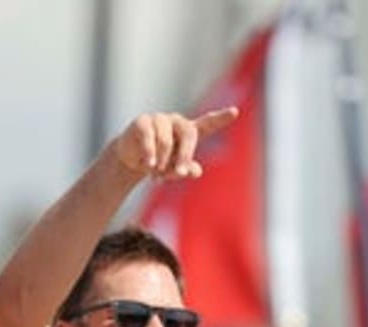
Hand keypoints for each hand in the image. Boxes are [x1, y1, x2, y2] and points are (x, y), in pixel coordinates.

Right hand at [112, 108, 238, 180]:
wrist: (132, 160)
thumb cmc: (159, 164)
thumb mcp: (173, 171)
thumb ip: (185, 170)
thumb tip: (195, 170)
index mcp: (188, 133)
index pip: (207, 124)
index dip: (221, 118)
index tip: (235, 112)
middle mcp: (176, 122)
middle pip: (188, 132)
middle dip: (185, 155)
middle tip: (180, 173)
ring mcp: (159, 120)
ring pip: (166, 140)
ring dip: (162, 161)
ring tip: (156, 172)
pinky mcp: (143, 122)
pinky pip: (149, 137)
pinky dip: (150, 154)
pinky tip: (148, 165)